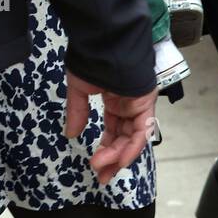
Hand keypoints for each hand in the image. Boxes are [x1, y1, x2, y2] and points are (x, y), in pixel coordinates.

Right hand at [65, 70, 157, 185]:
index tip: (96, 165)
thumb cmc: (92, 59)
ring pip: (133, 137)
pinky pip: (142, 130)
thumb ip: (78, 112)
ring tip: (104, 169)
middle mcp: (130, 104)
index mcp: (116, 100)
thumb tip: (72, 134)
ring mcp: (139, 103)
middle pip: (125, 138)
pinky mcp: (146, 102)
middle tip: (102, 176)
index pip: (115, 130)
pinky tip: (119, 159)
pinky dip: (132, 146)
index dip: (107, 149)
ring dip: (120, 156)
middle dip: (114, 158)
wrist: (104, 41)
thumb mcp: (80, 89)